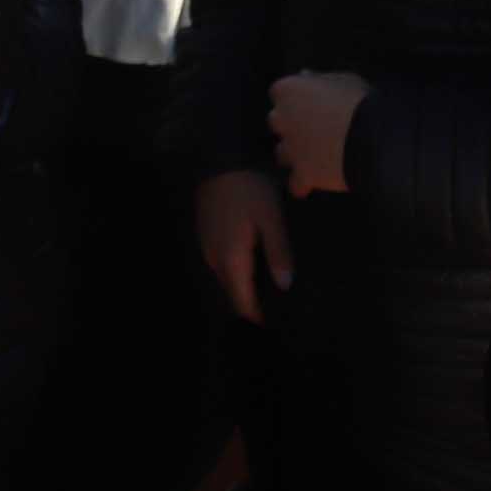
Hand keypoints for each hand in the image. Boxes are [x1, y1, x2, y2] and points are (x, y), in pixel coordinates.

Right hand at [194, 168, 294, 323]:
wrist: (218, 158)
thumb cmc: (250, 189)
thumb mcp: (271, 219)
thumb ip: (279, 254)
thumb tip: (285, 285)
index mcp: (232, 258)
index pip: (242, 300)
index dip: (256, 318)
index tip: (272, 332)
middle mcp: (214, 257)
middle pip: (232, 292)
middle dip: (250, 306)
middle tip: (273, 316)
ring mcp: (206, 244)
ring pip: (225, 277)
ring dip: (242, 288)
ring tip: (265, 294)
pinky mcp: (205, 233)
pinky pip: (221, 263)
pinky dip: (235, 271)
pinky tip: (252, 266)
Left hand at [269, 70, 370, 197]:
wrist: (373, 139)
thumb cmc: (360, 101)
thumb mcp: (343, 79)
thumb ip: (319, 80)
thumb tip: (305, 76)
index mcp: (288, 90)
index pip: (280, 92)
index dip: (296, 98)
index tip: (311, 102)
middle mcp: (282, 119)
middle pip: (278, 121)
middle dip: (292, 125)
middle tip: (314, 128)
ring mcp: (291, 149)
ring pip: (282, 153)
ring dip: (294, 153)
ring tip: (314, 156)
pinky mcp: (303, 174)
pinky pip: (296, 184)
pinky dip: (302, 184)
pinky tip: (311, 183)